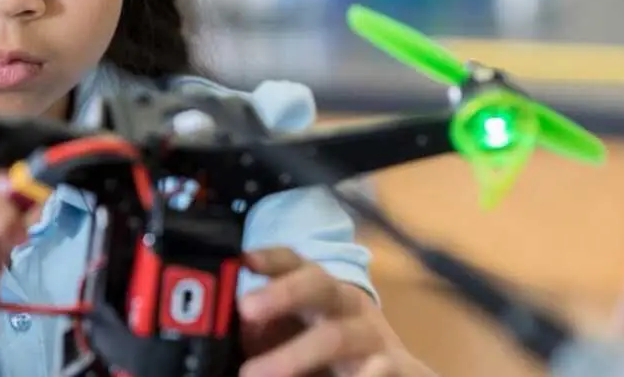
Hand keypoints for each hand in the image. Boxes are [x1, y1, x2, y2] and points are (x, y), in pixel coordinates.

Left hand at [238, 248, 431, 376]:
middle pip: (319, 286)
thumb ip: (261, 334)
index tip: (244, 259)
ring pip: (338, 336)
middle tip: (246, 308)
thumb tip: (221, 334)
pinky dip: (366, 375)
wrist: (395, 375)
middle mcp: (346, 307)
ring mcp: (374, 339)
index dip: (271, 259)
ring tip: (252, 375)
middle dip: (283, 293)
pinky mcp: (402, 368)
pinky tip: (355, 376)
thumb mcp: (291, 340)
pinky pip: (386, 369)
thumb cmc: (325, 356)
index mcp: (318, 294)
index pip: (294, 263)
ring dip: (295, 355)